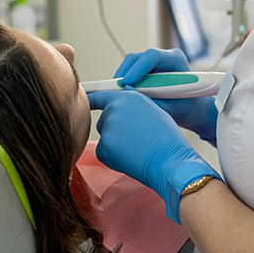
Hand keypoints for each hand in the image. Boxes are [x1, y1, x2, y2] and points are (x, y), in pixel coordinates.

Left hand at [89, 89, 220, 223]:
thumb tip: (127, 93)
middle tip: (135, 140)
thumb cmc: (167, 138)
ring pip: (105, 138)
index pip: (102, 96)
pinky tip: (130, 158)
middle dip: (114, 132)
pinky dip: (113, 159)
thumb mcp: (154, 110)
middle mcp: (116, 106)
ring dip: (114, 145)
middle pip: (104, 121)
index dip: (92, 100)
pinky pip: (103, 153)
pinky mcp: (105, 143)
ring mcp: (109, 124)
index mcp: (128, 96)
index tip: (84, 100)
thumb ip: (135, 102)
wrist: (170, 159)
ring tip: (136, 149)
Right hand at [114, 48, 217, 143]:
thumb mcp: (173, 107)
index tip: (127, 82)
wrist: (196, 110)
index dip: (138, 68)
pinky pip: (131, 71)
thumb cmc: (190, 107)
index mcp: (176, 60)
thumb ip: (153, 100)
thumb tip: (131, 96)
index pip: (153, 56)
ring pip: (132, 64)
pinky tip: (121, 93)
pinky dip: (125, 81)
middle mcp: (164, 57)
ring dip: (122, 77)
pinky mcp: (148, 71)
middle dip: (124, 72)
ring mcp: (155, 63)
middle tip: (115, 89)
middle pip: (137, 57)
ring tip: (116, 93)